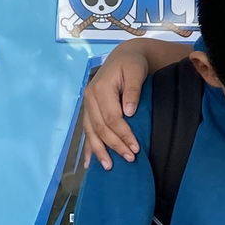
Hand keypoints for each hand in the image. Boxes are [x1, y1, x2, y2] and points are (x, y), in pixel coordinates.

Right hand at [81, 45, 151, 167]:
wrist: (123, 57)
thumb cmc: (132, 64)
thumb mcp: (136, 71)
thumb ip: (132, 90)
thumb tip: (129, 112)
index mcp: (100, 88)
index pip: (111, 117)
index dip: (123, 133)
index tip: (136, 147)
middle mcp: (89, 97)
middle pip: (100, 127)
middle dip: (114, 145)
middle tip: (129, 158)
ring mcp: (87, 105)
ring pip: (91, 132)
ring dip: (99, 150)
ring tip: (108, 167)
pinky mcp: (89, 110)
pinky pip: (87, 131)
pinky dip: (88, 147)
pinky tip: (89, 163)